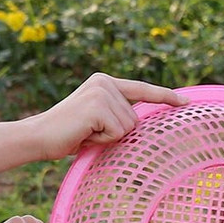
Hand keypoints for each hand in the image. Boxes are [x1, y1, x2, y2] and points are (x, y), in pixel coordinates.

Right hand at [30, 72, 185, 159]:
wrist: (39, 137)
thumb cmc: (68, 134)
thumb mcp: (97, 120)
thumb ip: (117, 115)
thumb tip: (143, 125)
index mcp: (105, 82)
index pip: (142, 90)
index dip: (165, 97)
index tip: (185, 102)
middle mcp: (105, 82)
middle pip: (136, 118)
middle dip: (116, 133)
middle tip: (90, 133)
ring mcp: (102, 93)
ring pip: (128, 127)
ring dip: (108, 138)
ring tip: (86, 134)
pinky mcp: (98, 106)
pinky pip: (118, 132)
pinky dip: (102, 140)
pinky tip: (84, 135)